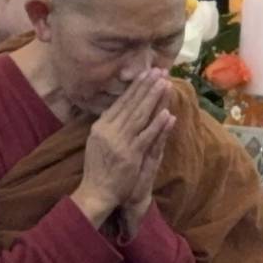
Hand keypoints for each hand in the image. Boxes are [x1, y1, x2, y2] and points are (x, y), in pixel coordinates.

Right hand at [70, 69, 174, 228]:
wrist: (96, 192)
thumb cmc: (97, 168)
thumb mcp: (96, 141)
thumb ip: (105, 125)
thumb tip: (113, 108)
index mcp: (100, 126)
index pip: (121, 102)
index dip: (135, 87)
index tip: (146, 73)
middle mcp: (108, 130)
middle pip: (131, 105)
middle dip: (146, 86)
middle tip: (159, 71)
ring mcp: (119, 142)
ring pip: (140, 116)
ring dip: (153, 99)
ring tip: (164, 84)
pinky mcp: (131, 155)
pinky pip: (146, 136)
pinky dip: (156, 125)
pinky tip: (166, 113)